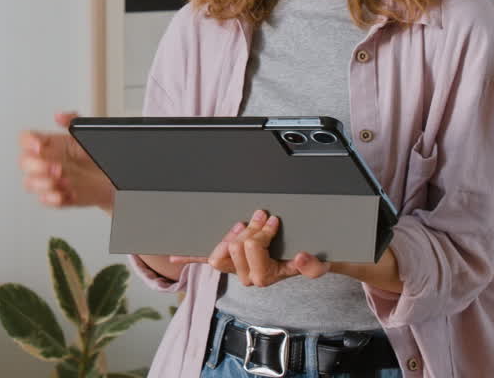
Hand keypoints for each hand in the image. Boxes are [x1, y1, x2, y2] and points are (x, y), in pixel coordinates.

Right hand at [18, 111, 113, 210]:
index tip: (39, 146)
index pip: (26, 140)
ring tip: (64, 180)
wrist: (118, 177)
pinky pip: (45, 200)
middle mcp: (49, 162)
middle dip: (37, 166)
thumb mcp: (88, 132)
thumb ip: (72, 120)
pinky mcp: (61, 196)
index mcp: (52, 144)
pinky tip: (64, 193)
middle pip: (25, 163)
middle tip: (57, 167)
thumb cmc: (101, 155)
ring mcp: (53, 180)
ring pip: (30, 183)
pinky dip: (52, 198)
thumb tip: (59, 115)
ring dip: (44, 184)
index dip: (28, 142)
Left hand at [171, 210, 330, 286]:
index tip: (273, 220)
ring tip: (243, 225)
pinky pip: (205, 260)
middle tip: (261, 217)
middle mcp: (247, 276)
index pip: (250, 251)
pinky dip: (189, 257)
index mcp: (265, 277)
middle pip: (233, 247)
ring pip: (218, 252)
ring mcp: (235, 269)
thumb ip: (312, 266)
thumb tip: (300, 258)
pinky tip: (174, 256)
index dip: (260, 233)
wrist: (308, 264)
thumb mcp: (320, 264)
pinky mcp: (228, 262)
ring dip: (229, 234)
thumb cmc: (311, 261)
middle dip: (248, 229)